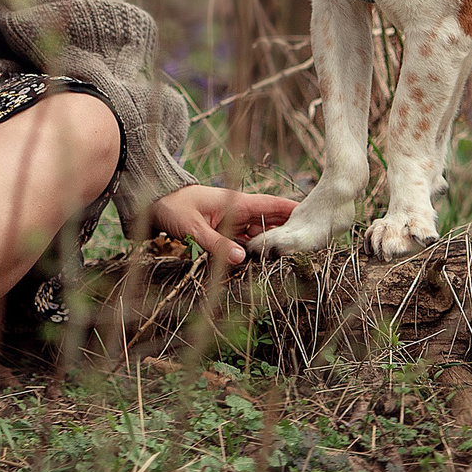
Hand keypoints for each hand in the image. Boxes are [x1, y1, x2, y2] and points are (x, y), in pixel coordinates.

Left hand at [147, 184, 299, 266]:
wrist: (154, 202)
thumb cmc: (173, 207)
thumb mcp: (192, 226)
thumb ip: (215, 243)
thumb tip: (241, 259)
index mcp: (238, 202)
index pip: (275, 206)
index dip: (297, 213)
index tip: (317, 223)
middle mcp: (240, 212)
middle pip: (273, 224)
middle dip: (290, 236)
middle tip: (312, 252)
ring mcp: (234, 223)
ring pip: (261, 237)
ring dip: (273, 248)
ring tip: (295, 264)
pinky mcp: (225, 234)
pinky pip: (246, 245)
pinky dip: (255, 255)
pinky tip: (265, 268)